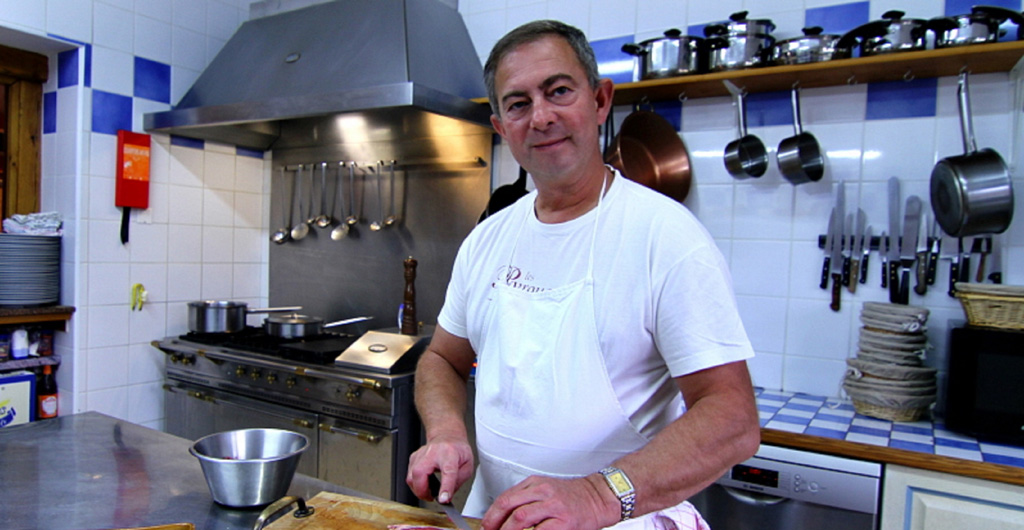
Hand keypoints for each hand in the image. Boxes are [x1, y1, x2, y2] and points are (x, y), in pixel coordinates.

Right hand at [406, 435, 474, 503]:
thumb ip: (458, 482)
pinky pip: (409, 476)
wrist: (447, 435)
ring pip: (411, 476)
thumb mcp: (467, 465)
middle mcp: (433, 452)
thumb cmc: (457, 450)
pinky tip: (424, 483)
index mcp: (450, 454)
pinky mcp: (413, 458)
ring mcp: (421, 454)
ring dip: (418, 489)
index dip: (445, 487)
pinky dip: (415, 484)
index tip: (443, 499)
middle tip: (431, 497)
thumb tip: (447, 497)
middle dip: (422, 491)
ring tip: (428, 492)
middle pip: (420, 473)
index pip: (448, 471)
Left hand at [481, 474, 618, 529]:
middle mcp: (543, 492)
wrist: (598, 498)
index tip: (487, 526)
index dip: (492, 514)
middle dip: (495, 524)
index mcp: (536, 484)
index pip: (506, 498)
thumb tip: (503, 517)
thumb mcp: (546, 489)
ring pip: (520, 518)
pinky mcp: (564, 522)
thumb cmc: (572, 497)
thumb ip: (526, 499)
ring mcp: (554, 506)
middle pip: (509, 507)